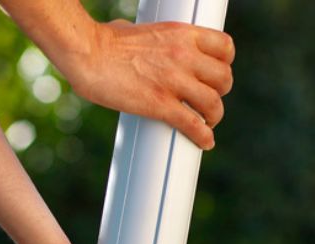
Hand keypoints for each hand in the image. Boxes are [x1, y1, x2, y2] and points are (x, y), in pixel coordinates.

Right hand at [66, 18, 234, 149]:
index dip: (225, 65)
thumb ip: (148, 39)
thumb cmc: (104, 42)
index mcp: (182, 34)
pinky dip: (203, 136)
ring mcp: (174, 81)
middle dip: (220, 92)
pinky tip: (205, 142)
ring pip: (213, 103)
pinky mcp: (160, 105)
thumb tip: (135, 41)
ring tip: (208, 123)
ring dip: (214, 116)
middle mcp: (185, 55)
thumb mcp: (138, 30)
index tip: (216, 76)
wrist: (90, 55)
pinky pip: (192, 123)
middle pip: (223, 78)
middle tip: (208, 102)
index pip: (224, 48)